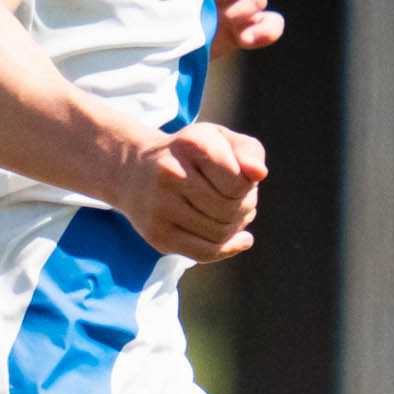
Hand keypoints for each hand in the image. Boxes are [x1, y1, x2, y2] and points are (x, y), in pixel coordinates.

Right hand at [121, 121, 265, 262]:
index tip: (239, 179)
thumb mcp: (220, 140)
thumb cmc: (188, 155)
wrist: (133, 172)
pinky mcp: (158, 234)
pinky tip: (241, 240)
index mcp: (191, 144)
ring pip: (220, 233)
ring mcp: (161, 206)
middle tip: (239, 200)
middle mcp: (171, 173)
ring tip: (231, 213)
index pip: (239, 181)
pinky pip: (204, 253)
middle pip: (230, 208)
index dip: (248, 185)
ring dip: (235, 227)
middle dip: (244, 207)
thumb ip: (248, 152)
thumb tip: (260, 174)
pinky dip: (228, 249)